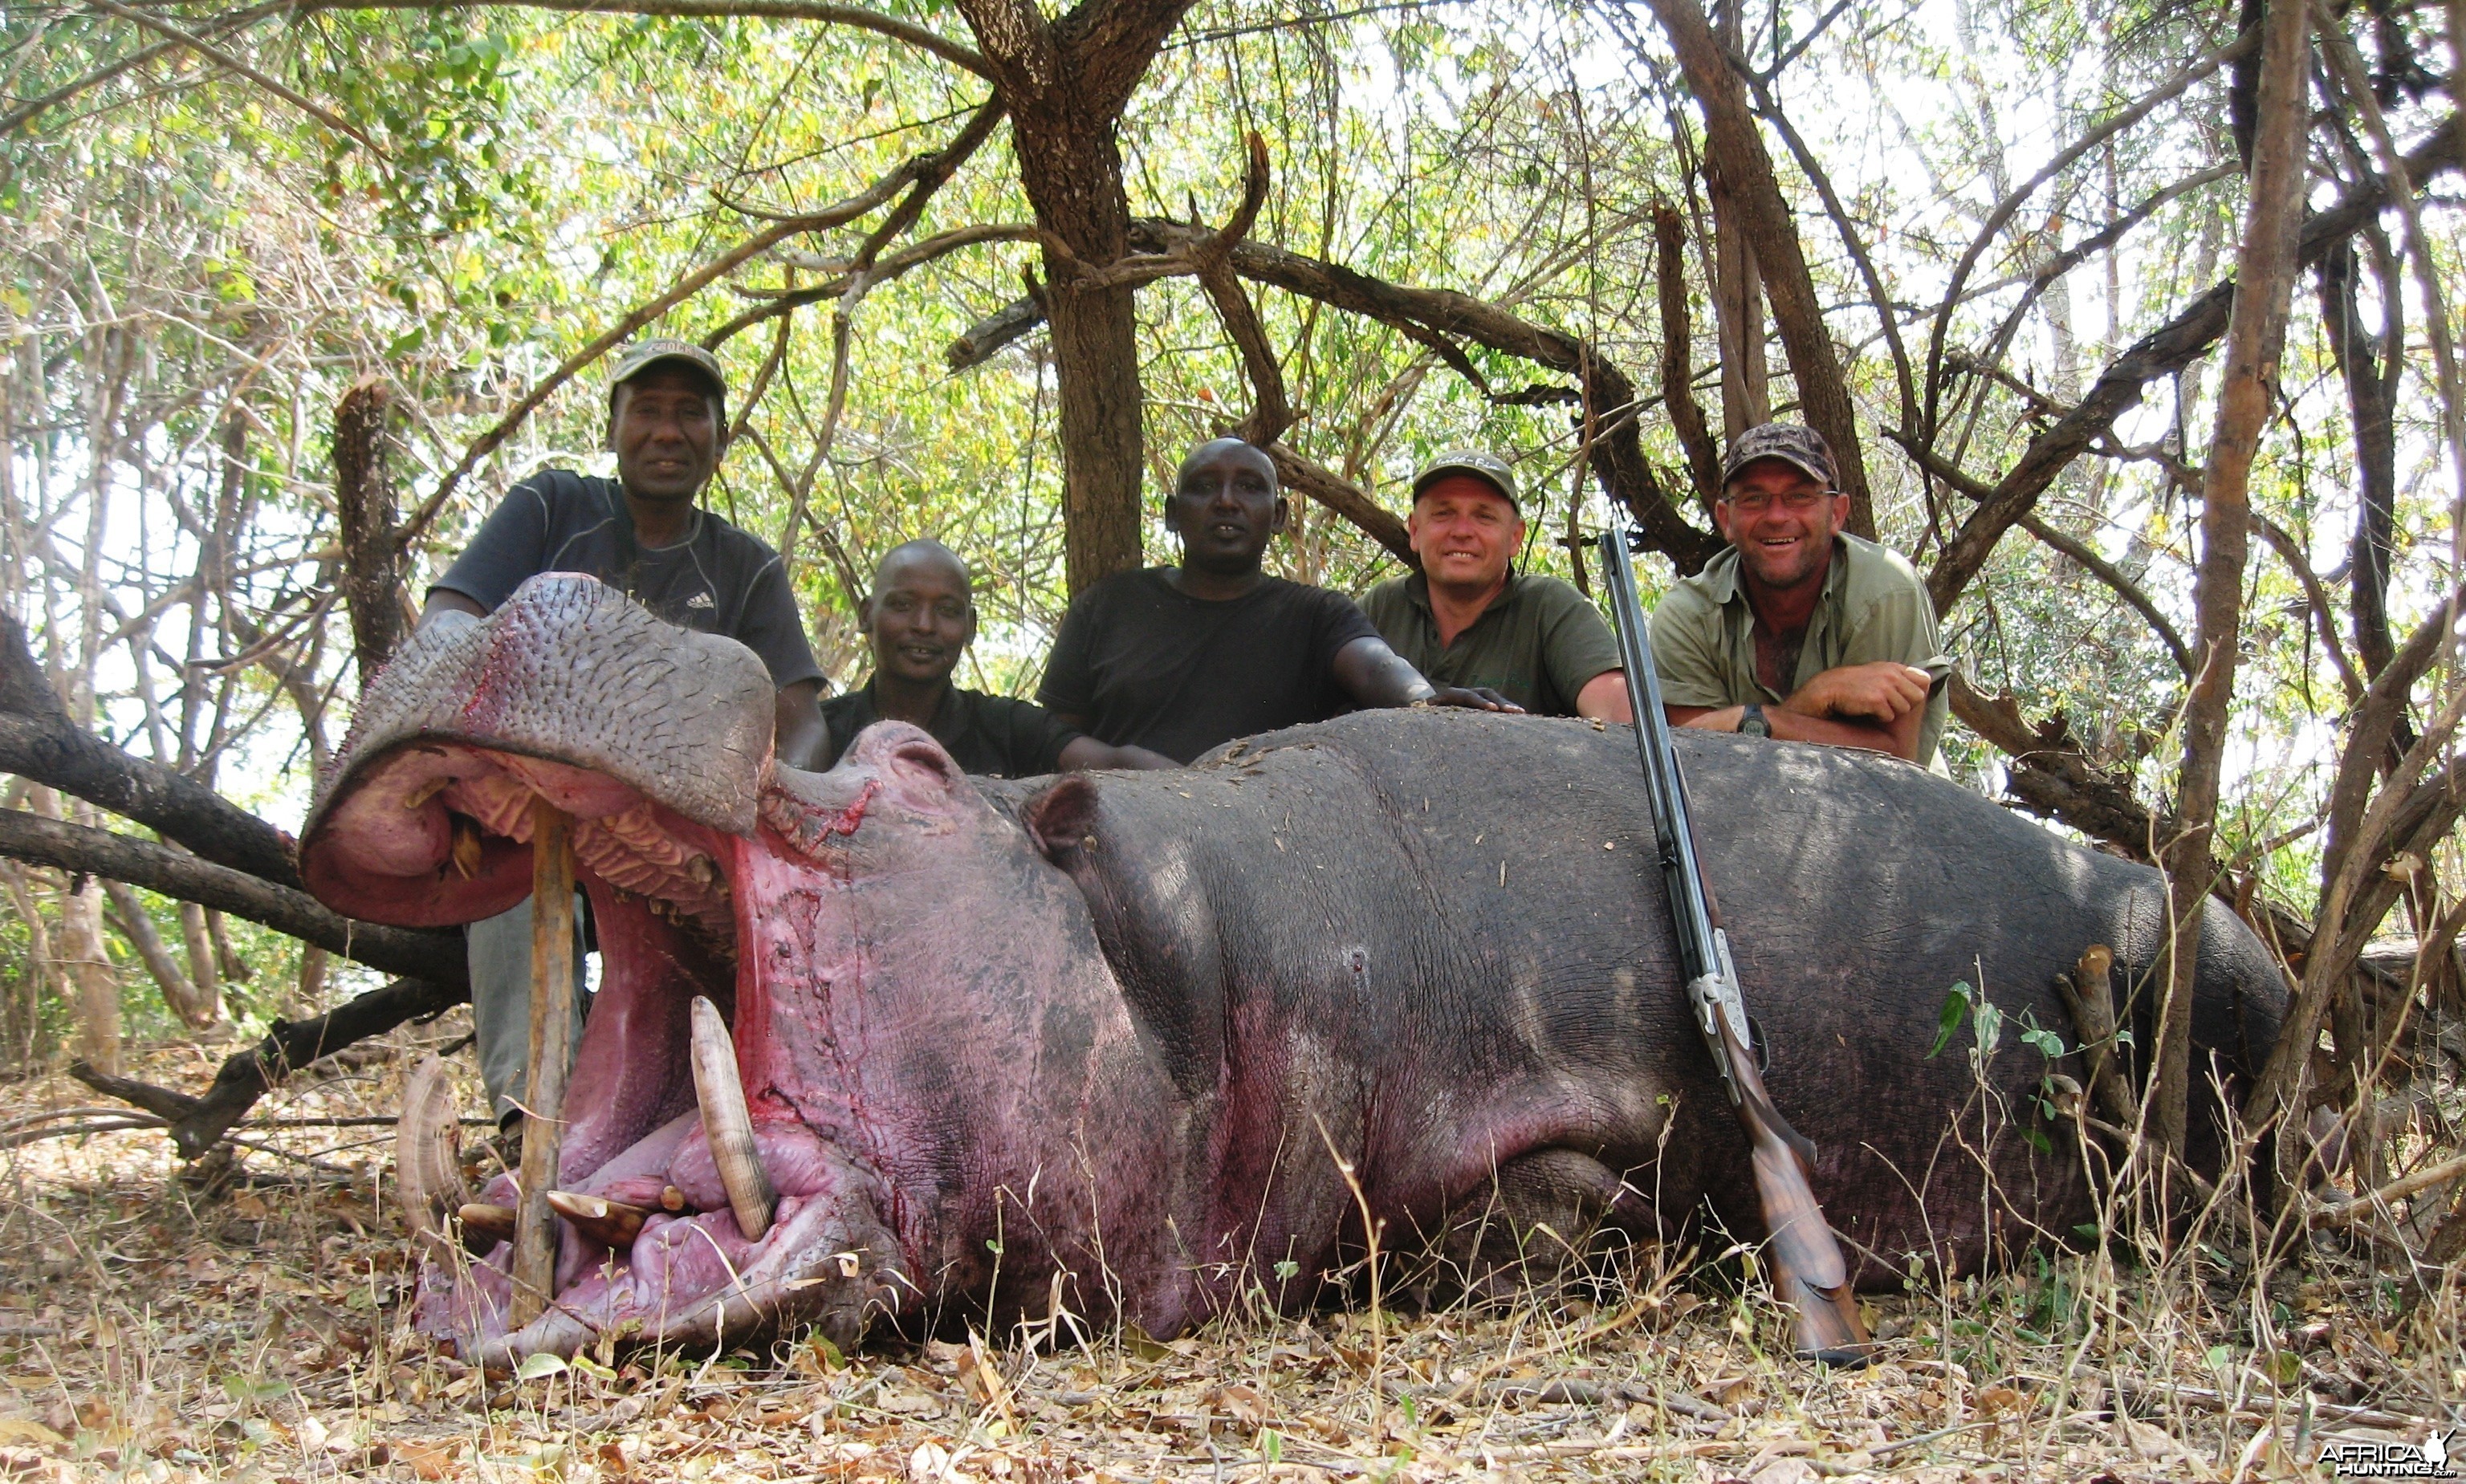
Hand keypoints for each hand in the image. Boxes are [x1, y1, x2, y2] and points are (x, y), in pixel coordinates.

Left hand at [1421, 685, 1522, 712]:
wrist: (1434, 702)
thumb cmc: (1429, 709)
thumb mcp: (1428, 707)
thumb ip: (1428, 706)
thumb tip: (1425, 705)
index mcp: (1456, 694)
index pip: (1471, 697)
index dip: (1481, 702)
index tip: (1492, 709)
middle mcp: (1470, 692)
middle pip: (1488, 694)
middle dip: (1501, 703)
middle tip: (1513, 711)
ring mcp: (1479, 696)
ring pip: (1496, 698)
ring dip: (1508, 705)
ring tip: (1522, 713)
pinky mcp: (1485, 702)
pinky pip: (1499, 704)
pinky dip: (1509, 709)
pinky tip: (1522, 716)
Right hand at [1782, 662, 1931, 722]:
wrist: (1828, 689)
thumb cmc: (1854, 684)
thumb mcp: (1878, 672)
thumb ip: (1900, 675)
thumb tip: (1926, 680)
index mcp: (1894, 667)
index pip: (1924, 679)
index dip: (1914, 691)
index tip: (1901, 694)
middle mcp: (1892, 674)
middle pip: (1917, 698)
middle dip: (1903, 703)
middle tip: (1885, 702)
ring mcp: (1885, 687)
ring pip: (1904, 709)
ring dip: (1890, 711)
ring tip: (1874, 705)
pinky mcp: (1876, 700)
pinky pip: (1889, 716)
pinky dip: (1878, 717)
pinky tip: (1866, 710)